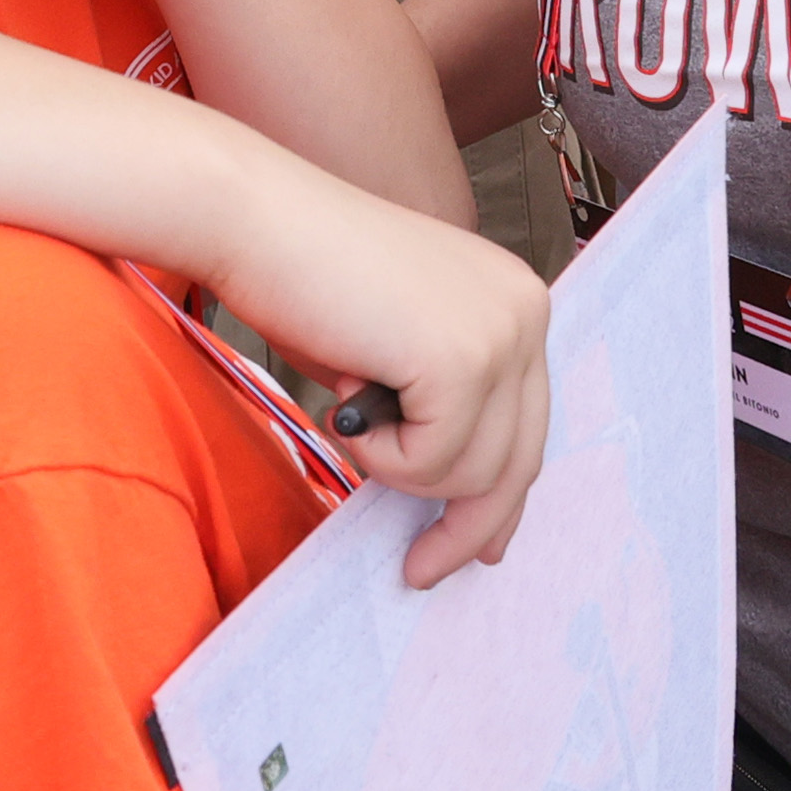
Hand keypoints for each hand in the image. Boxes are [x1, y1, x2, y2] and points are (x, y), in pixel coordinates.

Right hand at [212, 160, 553, 583]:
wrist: (259, 222)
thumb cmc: (311, 280)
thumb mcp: (400, 346)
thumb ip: (445, 403)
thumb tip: (471, 499)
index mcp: (516, 300)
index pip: (531, 424)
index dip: (503, 496)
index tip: (481, 547)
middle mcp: (525, 310)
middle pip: (519, 459)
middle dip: (468, 524)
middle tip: (421, 568)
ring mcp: (500, 332)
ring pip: (472, 472)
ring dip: (400, 469)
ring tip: (351, 413)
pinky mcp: (462, 358)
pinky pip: (430, 461)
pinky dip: (380, 456)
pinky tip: (344, 402)